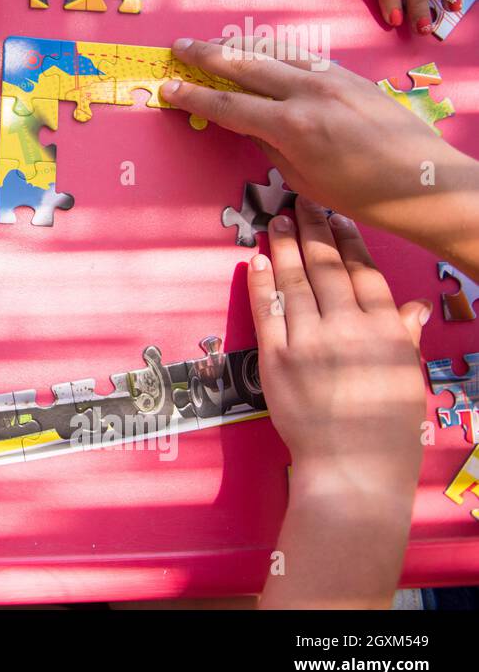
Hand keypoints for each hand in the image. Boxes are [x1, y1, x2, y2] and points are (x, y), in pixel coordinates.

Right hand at [159, 38, 473, 250]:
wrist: (424, 180)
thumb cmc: (362, 193)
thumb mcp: (303, 178)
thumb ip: (272, 146)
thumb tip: (253, 125)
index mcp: (290, 125)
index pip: (227, 105)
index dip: (193, 97)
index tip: (168, 88)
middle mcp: (307, 92)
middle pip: (244, 65)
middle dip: (207, 55)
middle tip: (180, 47)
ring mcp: (330, 77)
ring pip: (273, 51)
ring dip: (239, 45)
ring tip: (214, 42)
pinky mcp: (348, 75)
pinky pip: (300, 55)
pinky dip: (274, 51)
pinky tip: (263, 51)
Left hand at [248, 201, 427, 481]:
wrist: (352, 469)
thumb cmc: (386, 430)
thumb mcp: (407, 377)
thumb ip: (404, 336)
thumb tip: (413, 306)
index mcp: (385, 330)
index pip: (364, 272)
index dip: (348, 240)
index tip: (336, 217)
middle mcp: (347, 328)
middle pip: (325, 266)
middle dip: (312, 229)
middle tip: (300, 202)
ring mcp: (308, 341)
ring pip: (294, 281)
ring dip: (284, 245)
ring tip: (276, 219)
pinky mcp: (275, 358)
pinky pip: (265, 310)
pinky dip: (260, 282)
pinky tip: (257, 259)